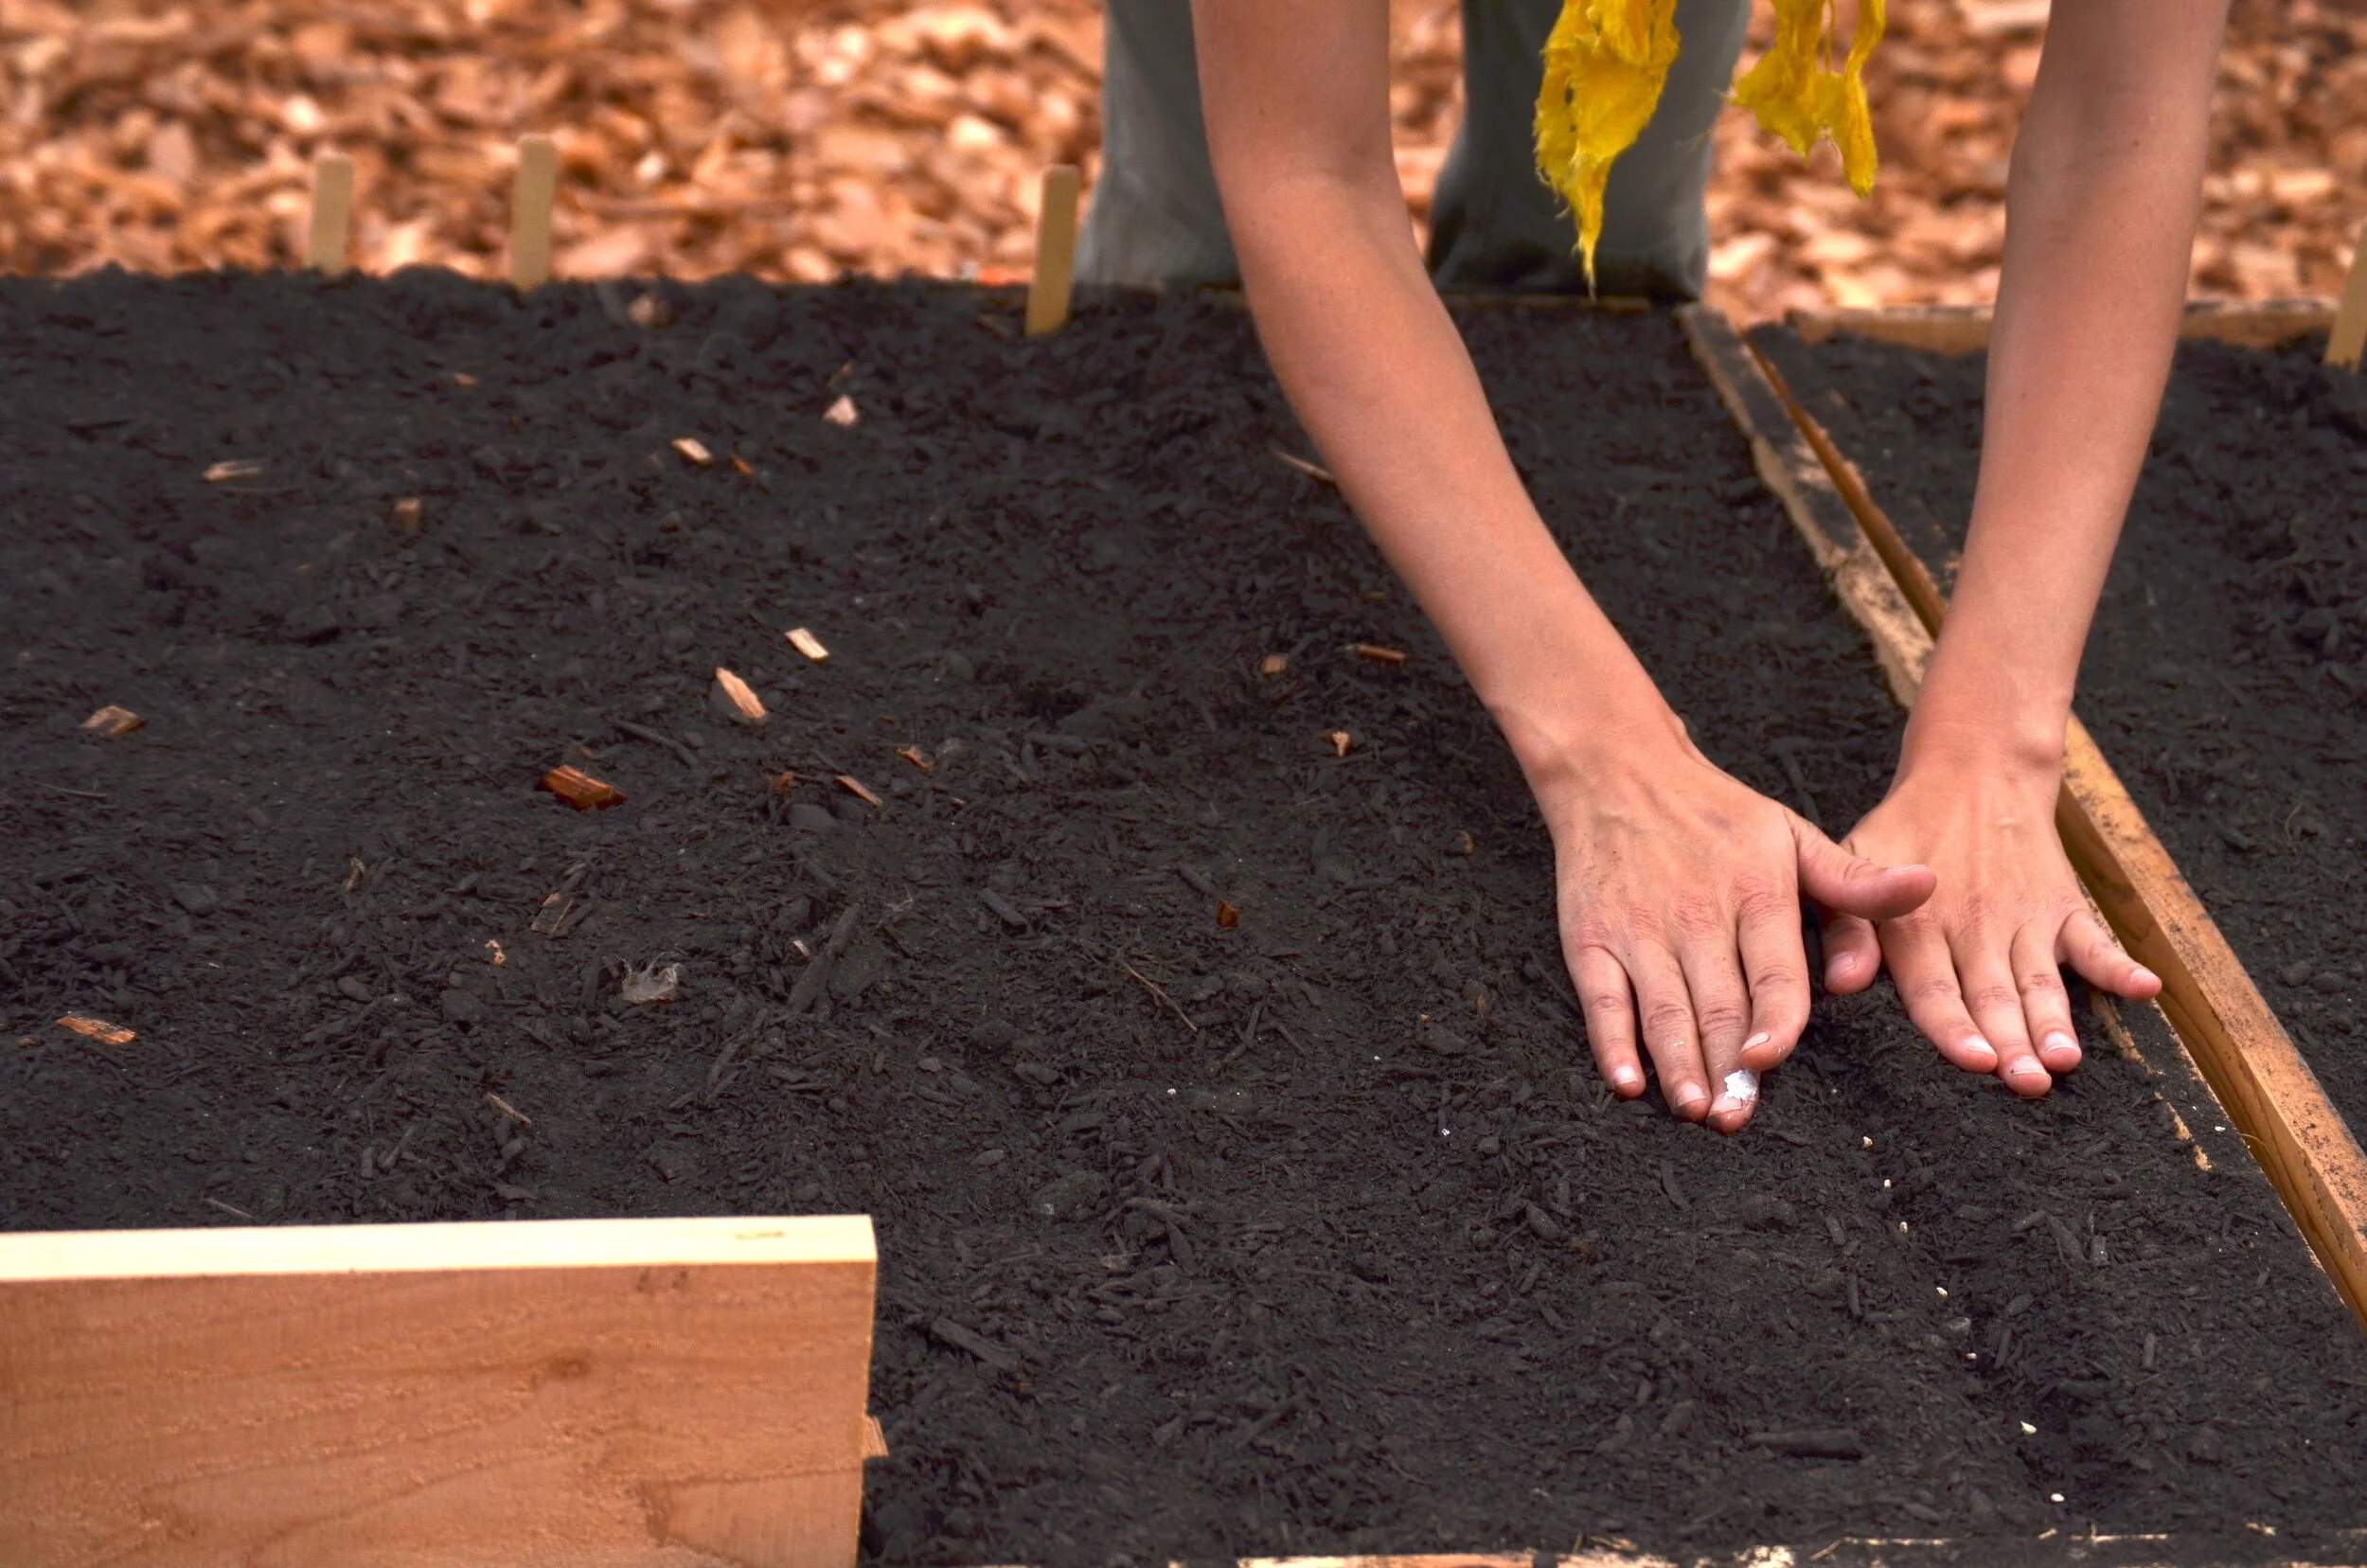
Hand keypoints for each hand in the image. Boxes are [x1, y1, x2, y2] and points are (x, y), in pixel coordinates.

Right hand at [1538, 727, 1935, 1133]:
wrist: (1618, 773)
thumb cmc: (1717, 815)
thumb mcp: (1794, 836)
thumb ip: (1856, 883)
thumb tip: (1926, 887)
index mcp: (1756, 892)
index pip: (1771, 970)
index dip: (1770, 1018)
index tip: (1767, 1059)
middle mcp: (1697, 914)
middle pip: (1715, 1004)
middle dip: (1725, 1067)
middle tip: (1734, 1118)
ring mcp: (1639, 930)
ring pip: (1662, 1009)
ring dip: (1676, 1064)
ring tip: (1694, 1108)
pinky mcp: (1591, 939)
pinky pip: (1602, 999)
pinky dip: (1611, 1043)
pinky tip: (1626, 1081)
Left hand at [1822, 762, 2160, 1095]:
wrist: (1974, 774)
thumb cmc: (1903, 832)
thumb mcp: (1854, 864)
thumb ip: (1847, 930)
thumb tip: (1841, 985)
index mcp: (1917, 925)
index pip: (1934, 990)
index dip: (1954, 1028)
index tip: (1973, 1060)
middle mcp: (1973, 926)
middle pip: (1993, 996)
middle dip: (2010, 1044)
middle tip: (2025, 1083)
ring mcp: (2023, 918)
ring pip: (2040, 981)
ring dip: (2055, 1021)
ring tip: (2065, 1059)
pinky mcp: (2062, 907)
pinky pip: (2095, 940)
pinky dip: (2120, 964)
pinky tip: (2145, 988)